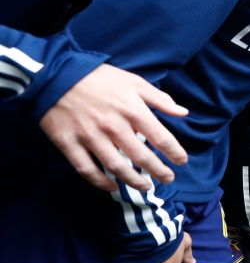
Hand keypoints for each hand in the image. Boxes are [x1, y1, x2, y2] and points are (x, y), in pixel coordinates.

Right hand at [40, 64, 187, 191]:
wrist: (55, 75)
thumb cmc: (98, 77)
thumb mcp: (133, 81)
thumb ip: (159, 98)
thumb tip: (183, 112)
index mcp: (132, 110)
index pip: (160, 138)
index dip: (174, 153)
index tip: (182, 161)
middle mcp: (114, 126)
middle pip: (141, 157)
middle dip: (159, 171)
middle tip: (168, 179)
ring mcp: (90, 137)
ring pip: (116, 167)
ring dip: (134, 181)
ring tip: (146, 187)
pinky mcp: (69, 144)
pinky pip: (87, 169)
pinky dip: (100, 182)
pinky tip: (112, 187)